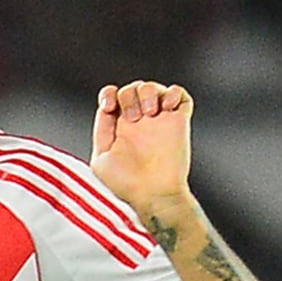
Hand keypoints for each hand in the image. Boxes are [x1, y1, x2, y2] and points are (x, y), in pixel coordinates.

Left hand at [91, 81, 192, 217]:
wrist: (155, 194)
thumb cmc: (126, 184)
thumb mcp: (101, 160)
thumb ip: (101, 133)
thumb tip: (106, 111)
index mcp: (118, 128)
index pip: (112, 97)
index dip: (109, 94)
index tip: (109, 107)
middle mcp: (139, 121)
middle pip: (131, 89)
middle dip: (128, 96)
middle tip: (133, 119)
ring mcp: (159, 120)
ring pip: (152, 87)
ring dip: (148, 91)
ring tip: (150, 113)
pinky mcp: (179, 121)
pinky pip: (180, 94)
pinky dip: (174, 93)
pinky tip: (167, 107)